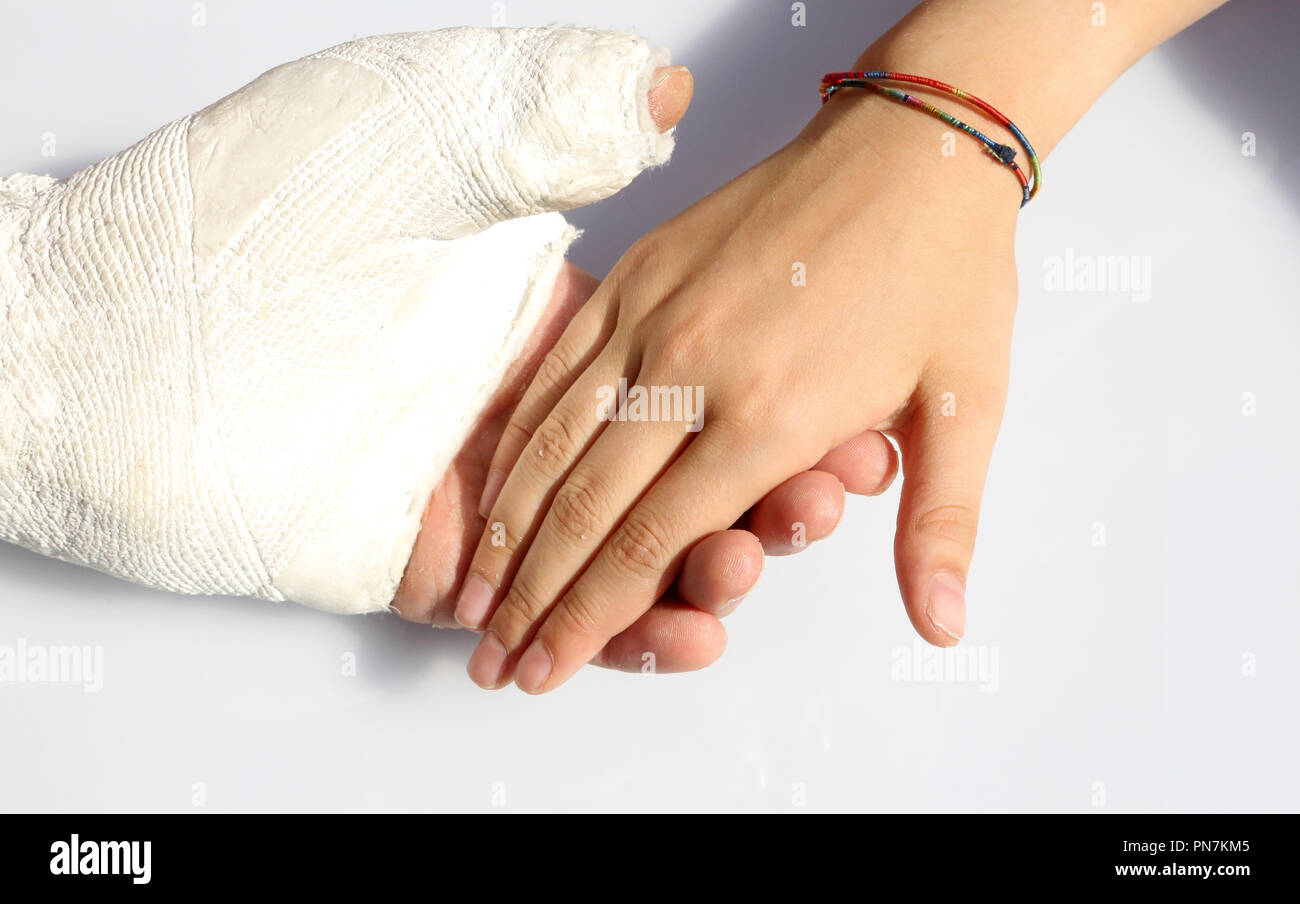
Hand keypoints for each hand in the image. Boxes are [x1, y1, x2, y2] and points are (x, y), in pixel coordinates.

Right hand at [457, 93, 1018, 691]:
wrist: (909, 146)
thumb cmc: (942, 275)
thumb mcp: (965, 408)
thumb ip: (937, 526)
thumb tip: (942, 624)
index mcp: (771, 415)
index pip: (652, 543)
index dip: (591, 619)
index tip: (545, 669)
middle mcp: (694, 370)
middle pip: (586, 508)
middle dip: (533, 598)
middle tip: (498, 660)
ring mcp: (654, 317)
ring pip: (554, 442)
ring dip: (507, 530)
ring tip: (477, 595)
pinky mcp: (635, 275)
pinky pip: (557, 371)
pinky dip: (518, 440)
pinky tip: (497, 485)